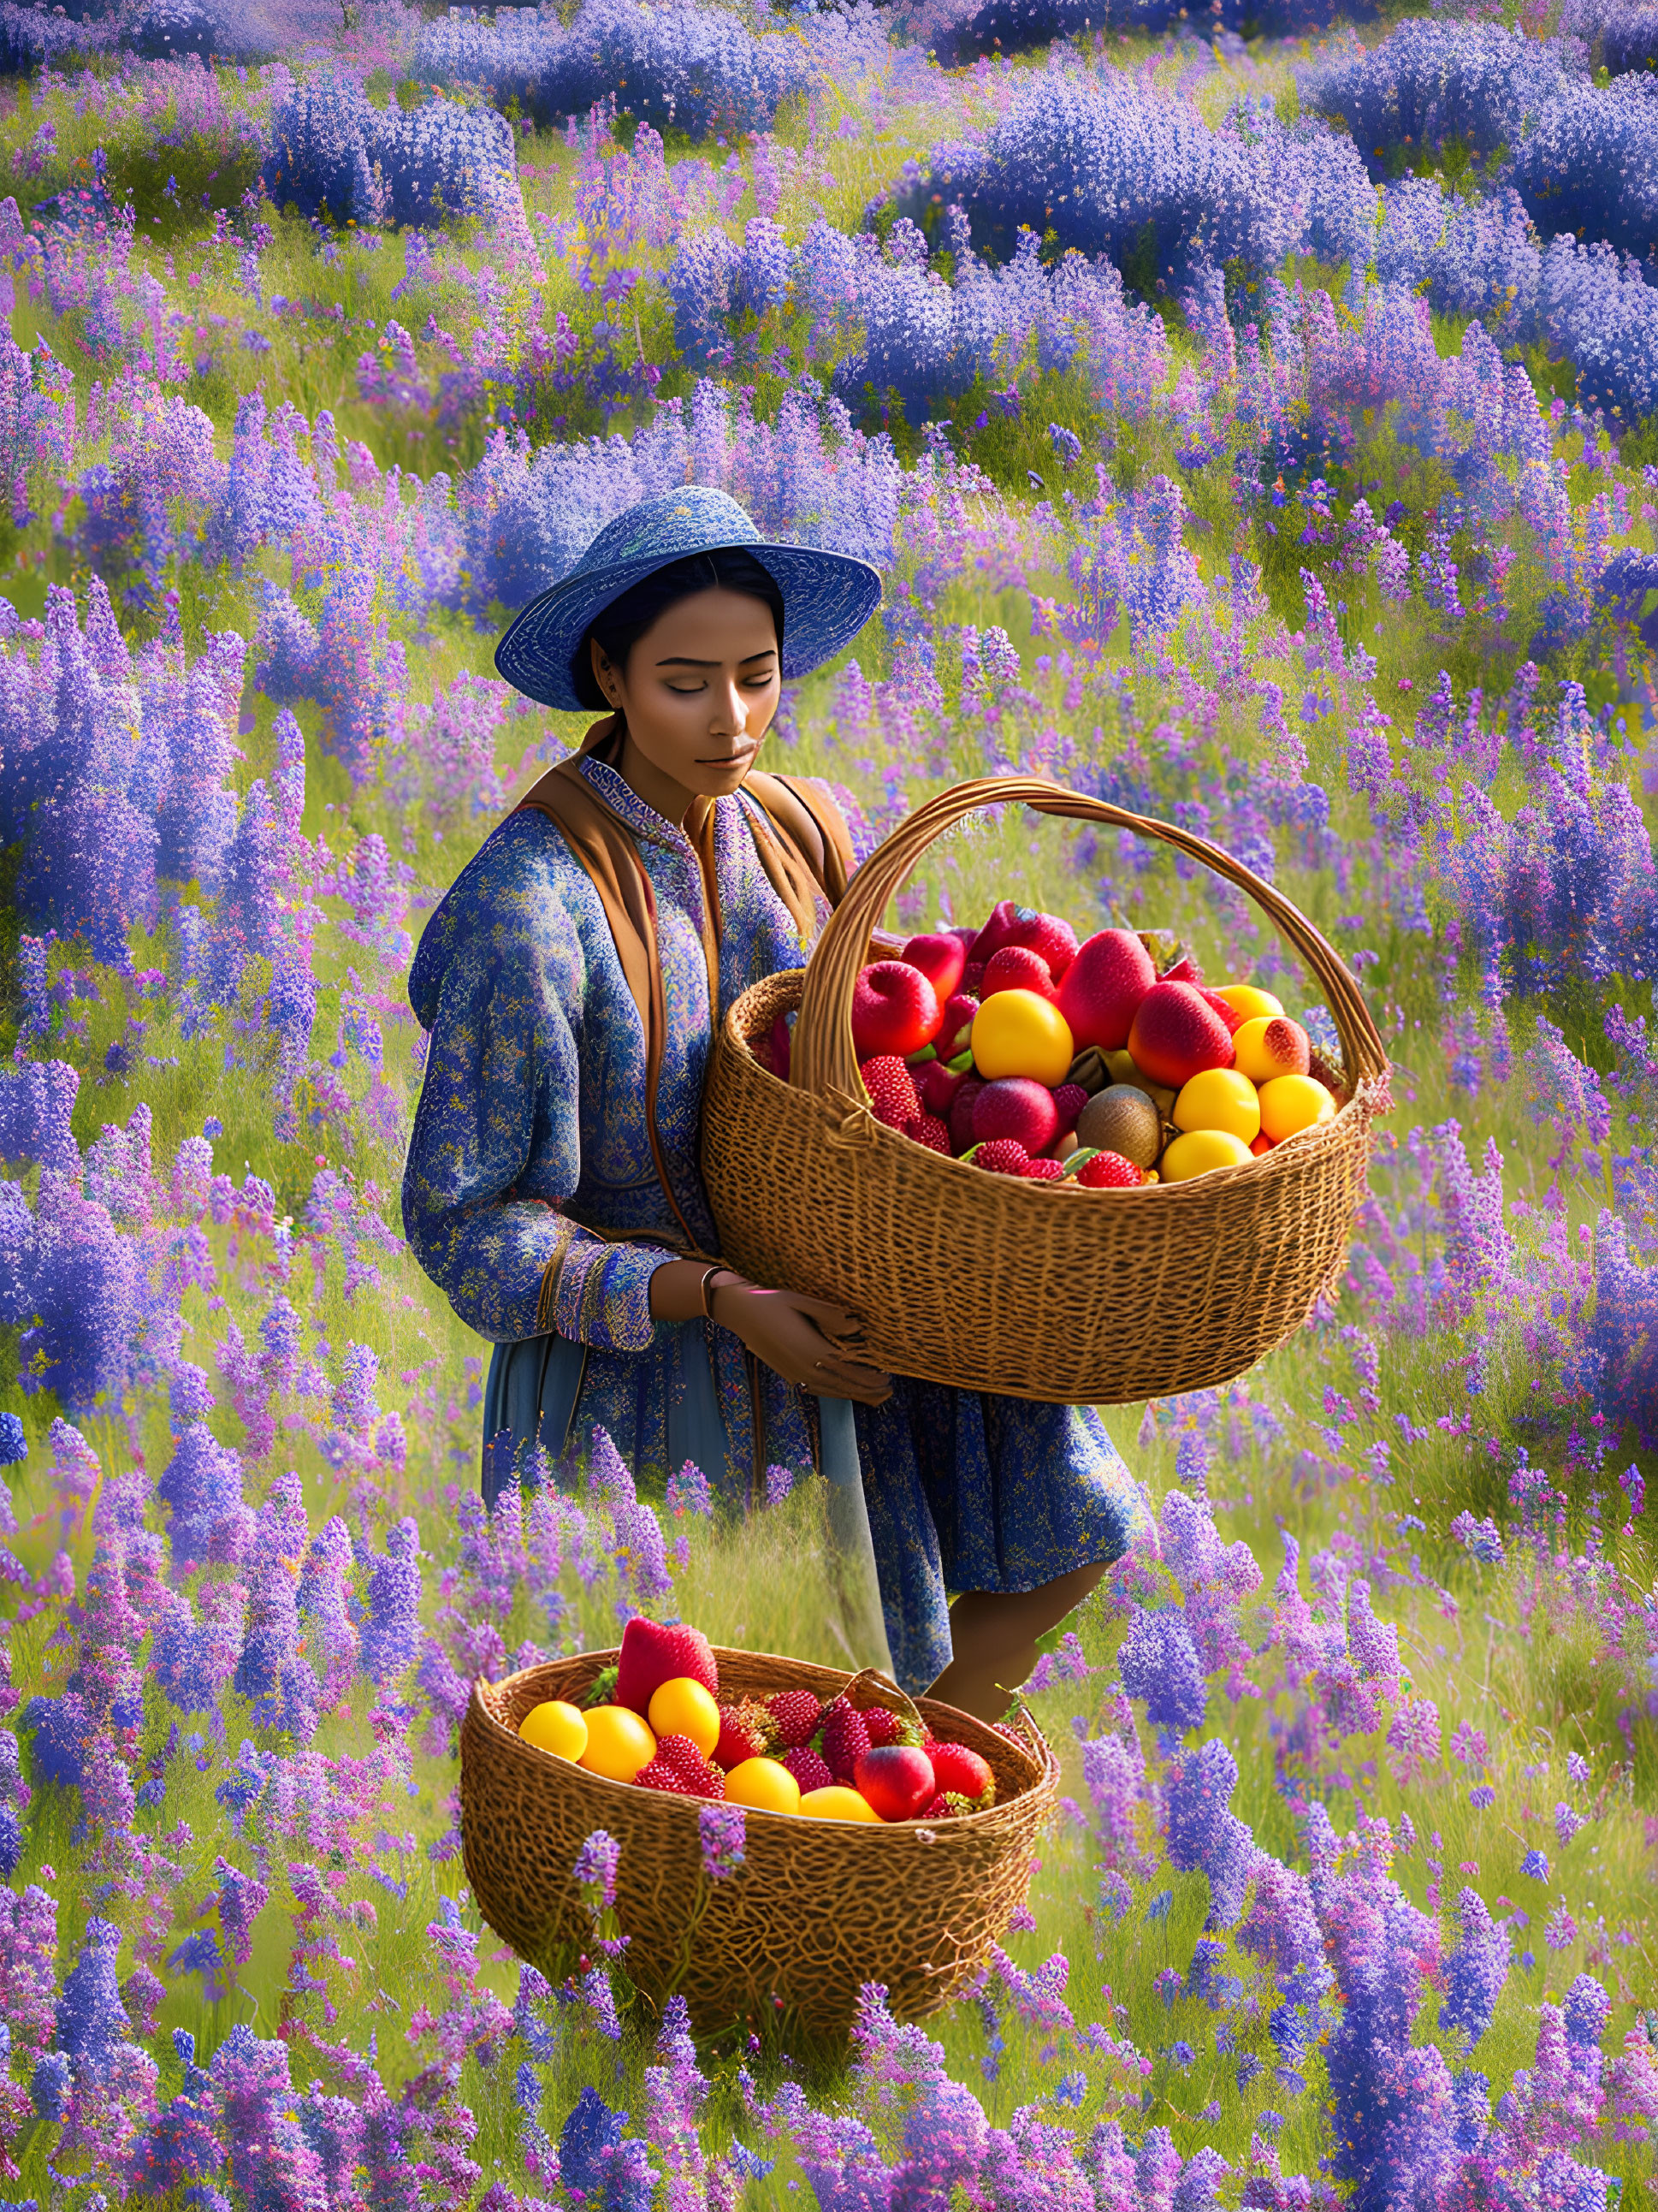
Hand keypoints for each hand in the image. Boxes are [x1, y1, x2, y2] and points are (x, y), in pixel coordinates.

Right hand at [712, 1279, 892, 1405]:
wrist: (740, 1312)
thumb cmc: (773, 1301)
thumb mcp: (803, 1302)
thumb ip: (831, 1315)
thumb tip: (856, 1327)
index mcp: (812, 1349)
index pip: (849, 1369)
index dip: (869, 1377)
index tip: (888, 1378)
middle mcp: (805, 1367)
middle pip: (843, 1385)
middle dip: (867, 1390)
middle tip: (888, 1393)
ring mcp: (795, 1374)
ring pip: (831, 1390)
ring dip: (853, 1394)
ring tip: (873, 1397)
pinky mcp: (789, 1375)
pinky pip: (817, 1389)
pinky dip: (834, 1392)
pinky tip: (842, 1391)